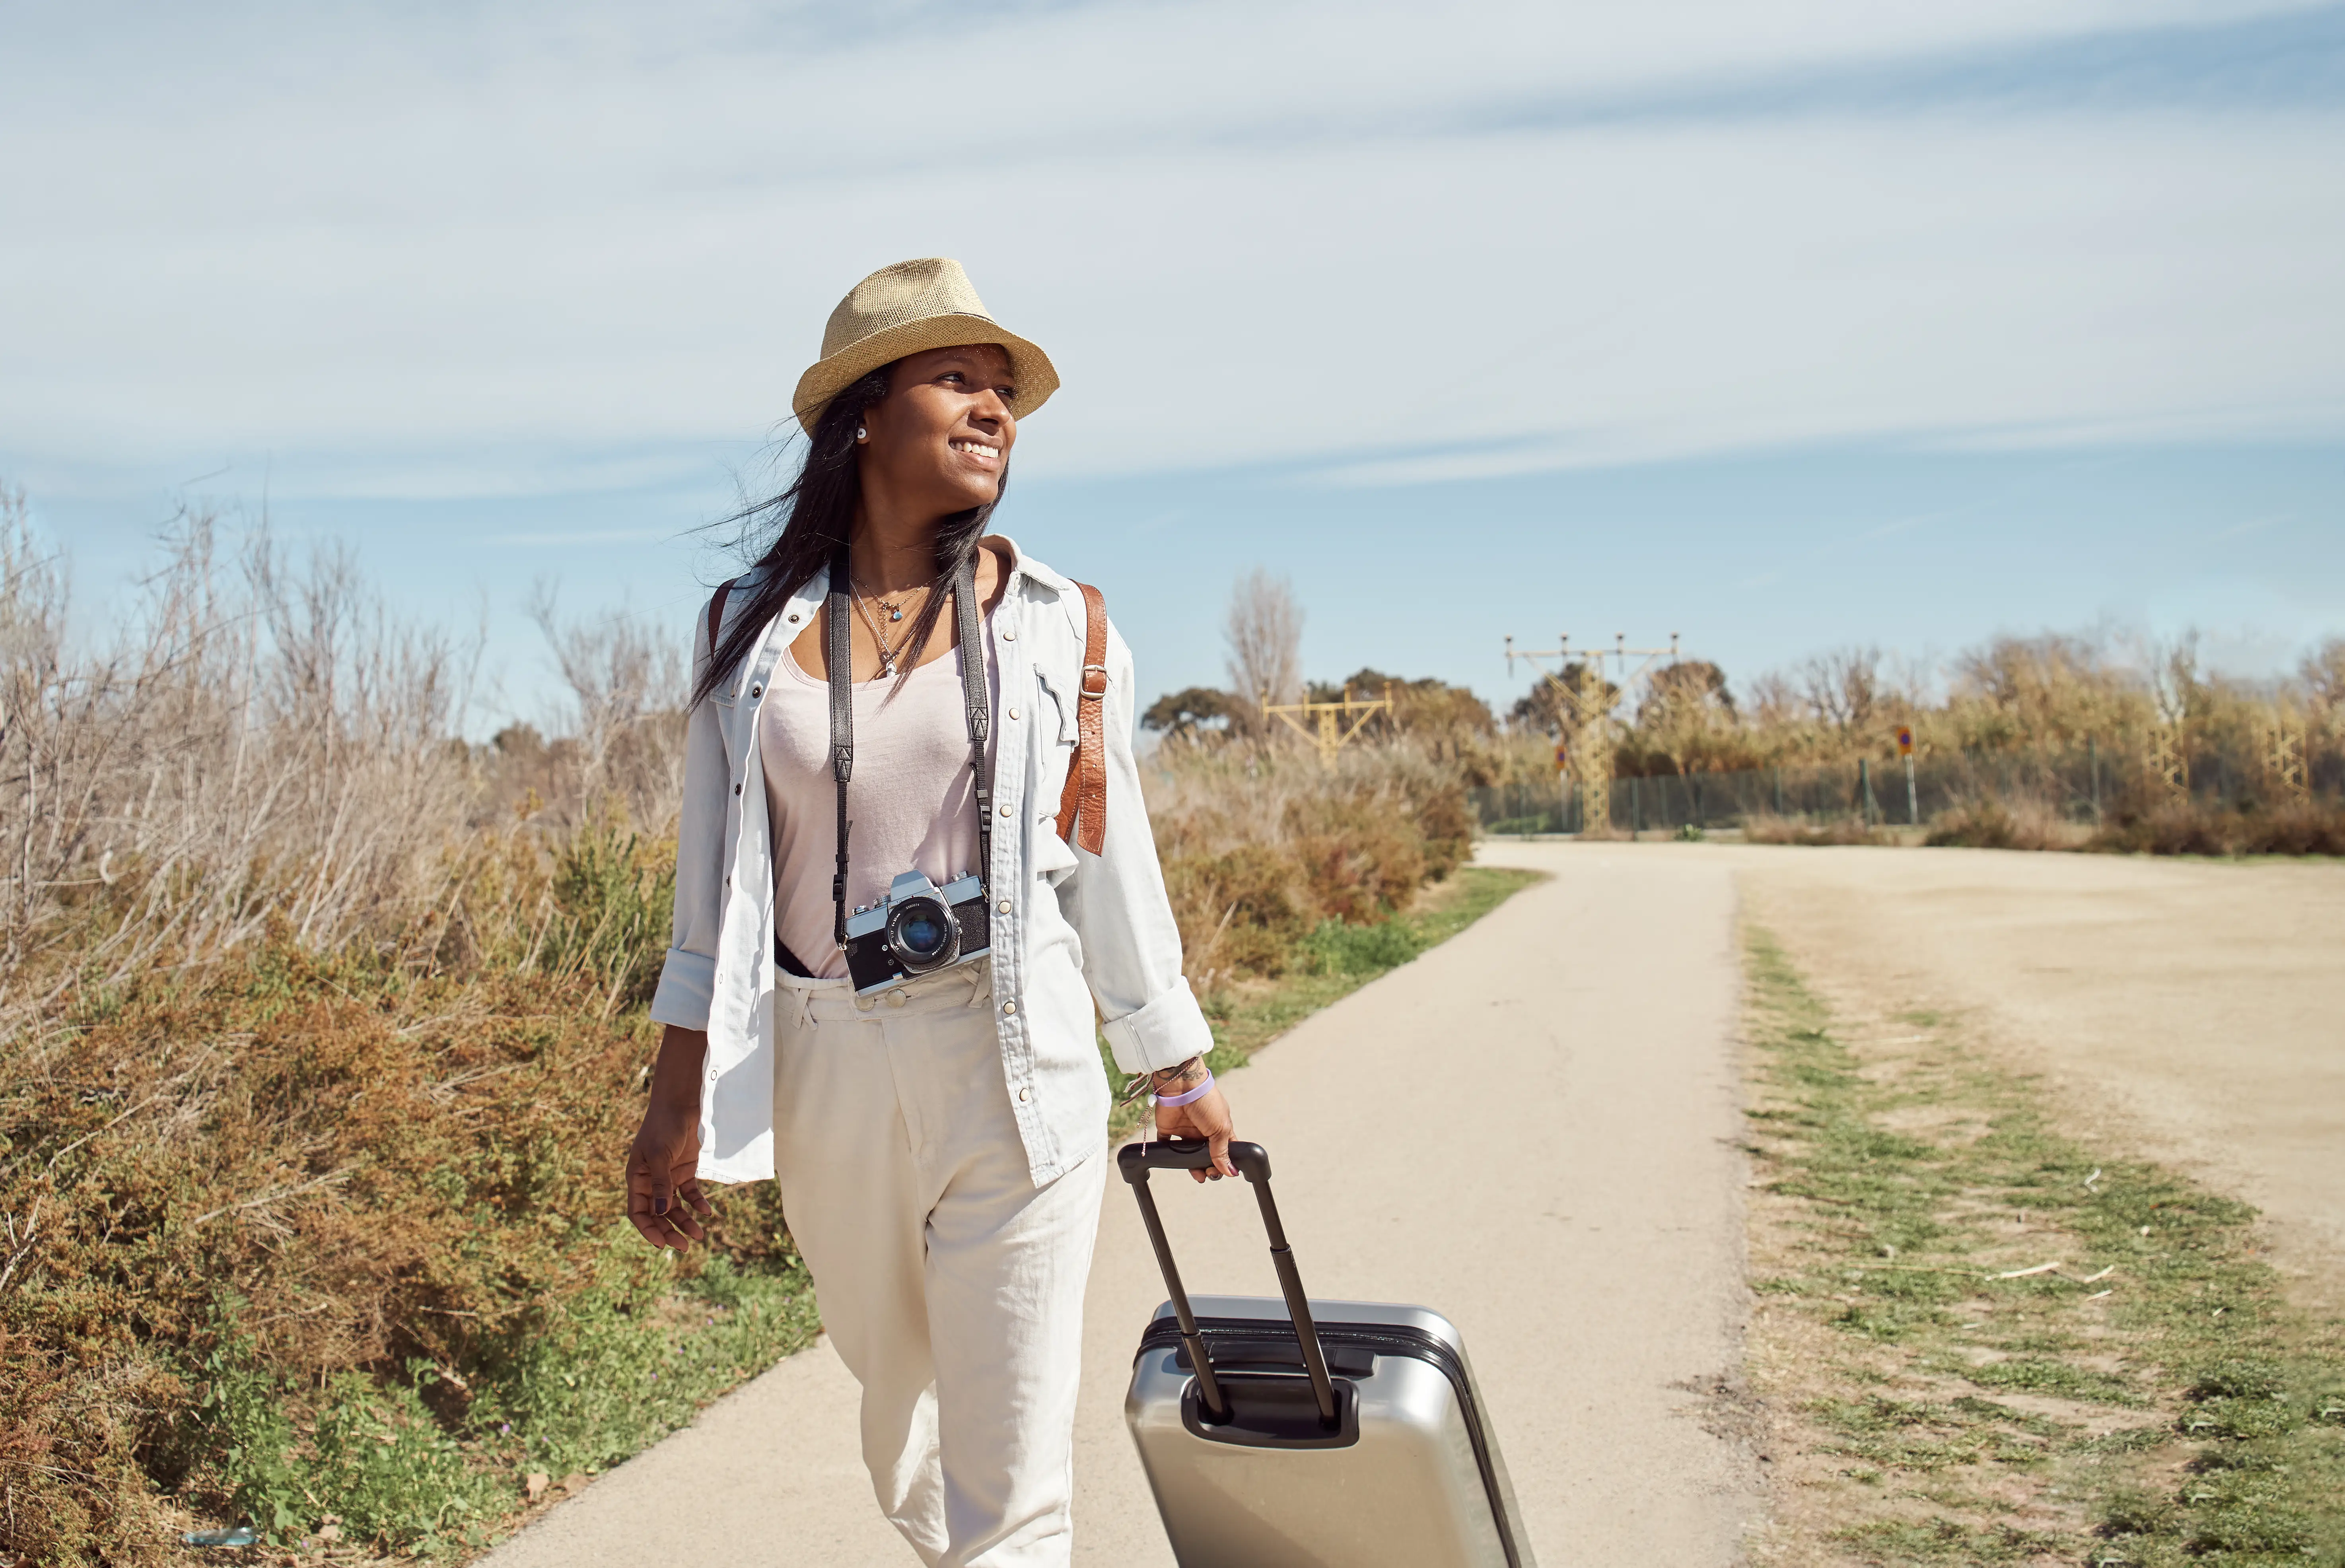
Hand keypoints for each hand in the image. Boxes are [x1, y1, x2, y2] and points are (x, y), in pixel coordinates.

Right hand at [626, 1026, 716, 1248]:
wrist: (682, 1102)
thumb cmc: (664, 1125)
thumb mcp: (660, 1155)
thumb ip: (662, 1184)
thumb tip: (663, 1212)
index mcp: (637, 1178)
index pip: (638, 1212)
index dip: (648, 1229)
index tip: (662, 1244)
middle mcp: (651, 1180)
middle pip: (658, 1214)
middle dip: (669, 1230)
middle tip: (684, 1246)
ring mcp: (668, 1176)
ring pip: (674, 1207)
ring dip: (684, 1221)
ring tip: (699, 1235)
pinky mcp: (685, 1170)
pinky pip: (689, 1193)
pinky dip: (697, 1204)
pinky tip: (707, 1212)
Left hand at [1151, 1058, 1235, 1181]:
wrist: (1181, 1085)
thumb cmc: (1206, 1102)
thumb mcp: (1220, 1128)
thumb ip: (1222, 1151)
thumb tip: (1231, 1172)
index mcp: (1219, 1128)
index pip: (1225, 1150)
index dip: (1226, 1162)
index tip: (1224, 1172)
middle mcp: (1203, 1131)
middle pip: (1206, 1156)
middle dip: (1209, 1168)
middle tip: (1209, 1175)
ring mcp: (1186, 1131)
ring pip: (1188, 1155)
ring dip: (1192, 1167)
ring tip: (1197, 1174)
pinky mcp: (1168, 1130)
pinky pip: (1166, 1146)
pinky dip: (1168, 1155)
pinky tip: (1174, 1161)